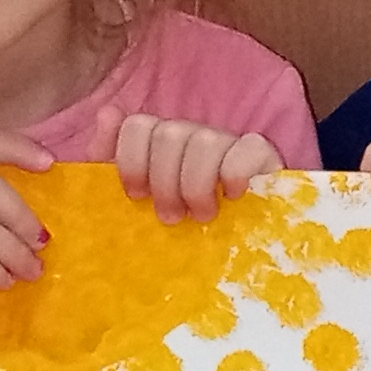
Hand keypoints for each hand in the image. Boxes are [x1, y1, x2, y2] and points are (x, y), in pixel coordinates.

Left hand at [112, 114, 283, 223]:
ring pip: (205, 140)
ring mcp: (228, 143)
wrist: (234, 258)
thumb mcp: (135, 204)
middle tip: (171, 217)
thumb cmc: (177, 229)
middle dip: (164, 182)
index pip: (137, 125)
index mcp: (160, 143)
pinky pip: (249, 147)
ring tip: (202, 216)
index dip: (131, 161)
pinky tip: (234, 197)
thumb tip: (108, 113)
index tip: (136, 196)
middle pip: (168, 134)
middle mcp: (193, 136)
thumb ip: (109, 162)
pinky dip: (236, 172)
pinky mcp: (263, 156)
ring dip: (197, 184)